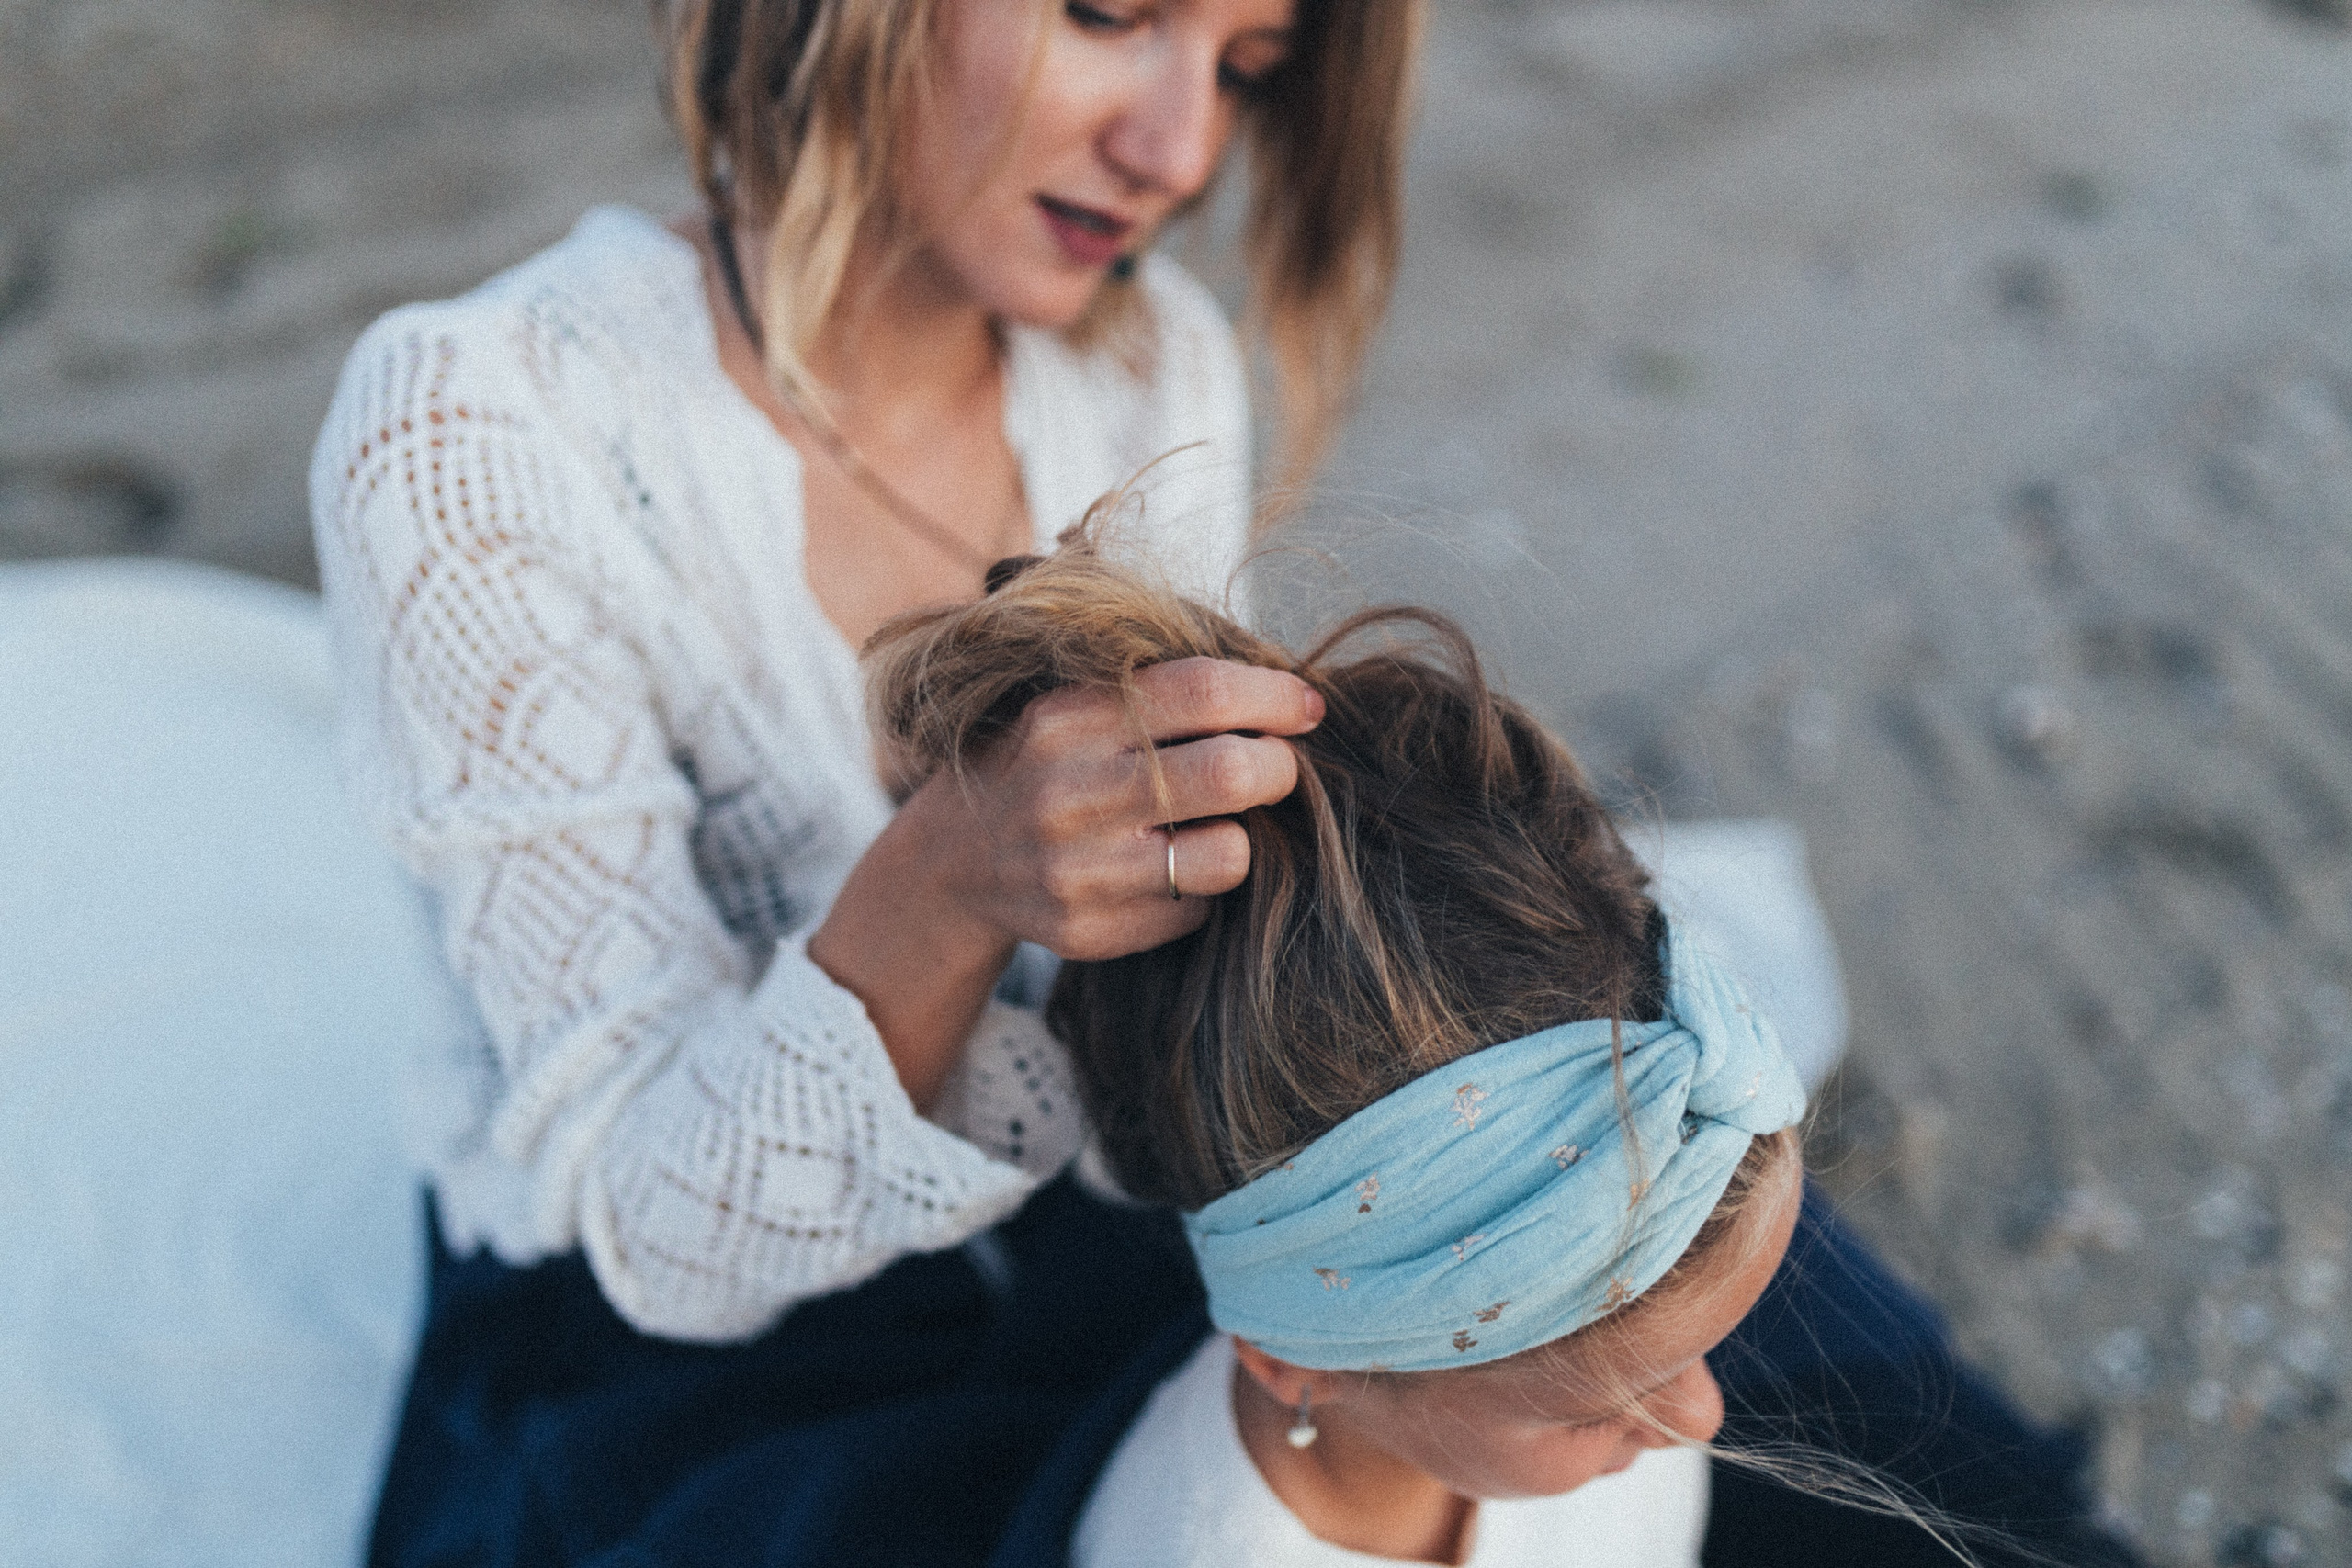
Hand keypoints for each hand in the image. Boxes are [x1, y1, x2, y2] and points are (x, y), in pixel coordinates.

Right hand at [945, 655, 1324, 958]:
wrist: (952, 861)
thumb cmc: (1043, 766)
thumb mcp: (1072, 706)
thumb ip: (1157, 692)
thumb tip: (1285, 691)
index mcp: (1069, 717)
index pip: (1203, 691)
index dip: (1273, 695)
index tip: (1306, 705)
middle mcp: (1069, 792)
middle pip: (1230, 773)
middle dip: (1277, 768)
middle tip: (1275, 767)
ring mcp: (1076, 870)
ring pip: (1228, 855)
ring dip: (1242, 837)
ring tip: (1216, 824)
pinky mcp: (1088, 931)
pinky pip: (1195, 909)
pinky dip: (1199, 888)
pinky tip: (1166, 869)